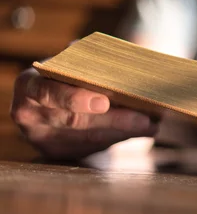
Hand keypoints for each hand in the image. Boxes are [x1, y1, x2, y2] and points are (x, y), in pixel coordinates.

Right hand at [10, 68, 158, 159]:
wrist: (54, 97)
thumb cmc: (69, 72)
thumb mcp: (72, 61)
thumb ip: (88, 60)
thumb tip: (121, 62)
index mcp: (28, 84)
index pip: (45, 92)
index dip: (74, 99)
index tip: (104, 102)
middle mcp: (29, 113)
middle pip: (74, 121)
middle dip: (114, 120)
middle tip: (144, 119)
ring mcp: (41, 137)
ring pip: (87, 138)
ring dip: (123, 131)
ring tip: (151, 124)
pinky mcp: (57, 153)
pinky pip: (92, 148)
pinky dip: (120, 137)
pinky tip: (143, 131)